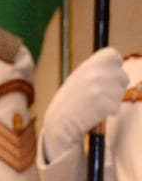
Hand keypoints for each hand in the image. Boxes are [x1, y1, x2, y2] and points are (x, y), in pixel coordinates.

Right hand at [42, 47, 128, 161]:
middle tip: (98, 96)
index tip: (105, 79)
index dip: (113, 69)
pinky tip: (94, 113)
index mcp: (89, 64)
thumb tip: (114, 68)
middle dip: (116, 87)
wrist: (59, 123)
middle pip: (122, 77)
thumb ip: (96, 70)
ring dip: (111, 101)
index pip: (114, 57)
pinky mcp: (105, 103)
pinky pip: (116, 107)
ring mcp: (101, 87)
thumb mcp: (78, 78)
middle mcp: (96, 72)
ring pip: (120, 93)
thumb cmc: (69, 102)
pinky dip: (108, 112)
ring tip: (93, 105)